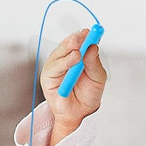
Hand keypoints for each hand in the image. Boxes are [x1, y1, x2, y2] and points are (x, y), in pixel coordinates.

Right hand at [41, 29, 106, 145]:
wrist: (80, 114)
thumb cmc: (88, 95)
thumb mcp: (98, 78)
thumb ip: (95, 63)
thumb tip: (93, 47)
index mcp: (78, 56)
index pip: (80, 41)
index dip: (85, 36)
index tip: (91, 32)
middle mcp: (65, 58)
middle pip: (68, 44)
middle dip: (76, 39)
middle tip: (84, 35)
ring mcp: (55, 66)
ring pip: (60, 53)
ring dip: (70, 50)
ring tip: (79, 52)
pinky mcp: (48, 76)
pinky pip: (54, 66)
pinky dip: (64, 62)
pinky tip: (73, 60)